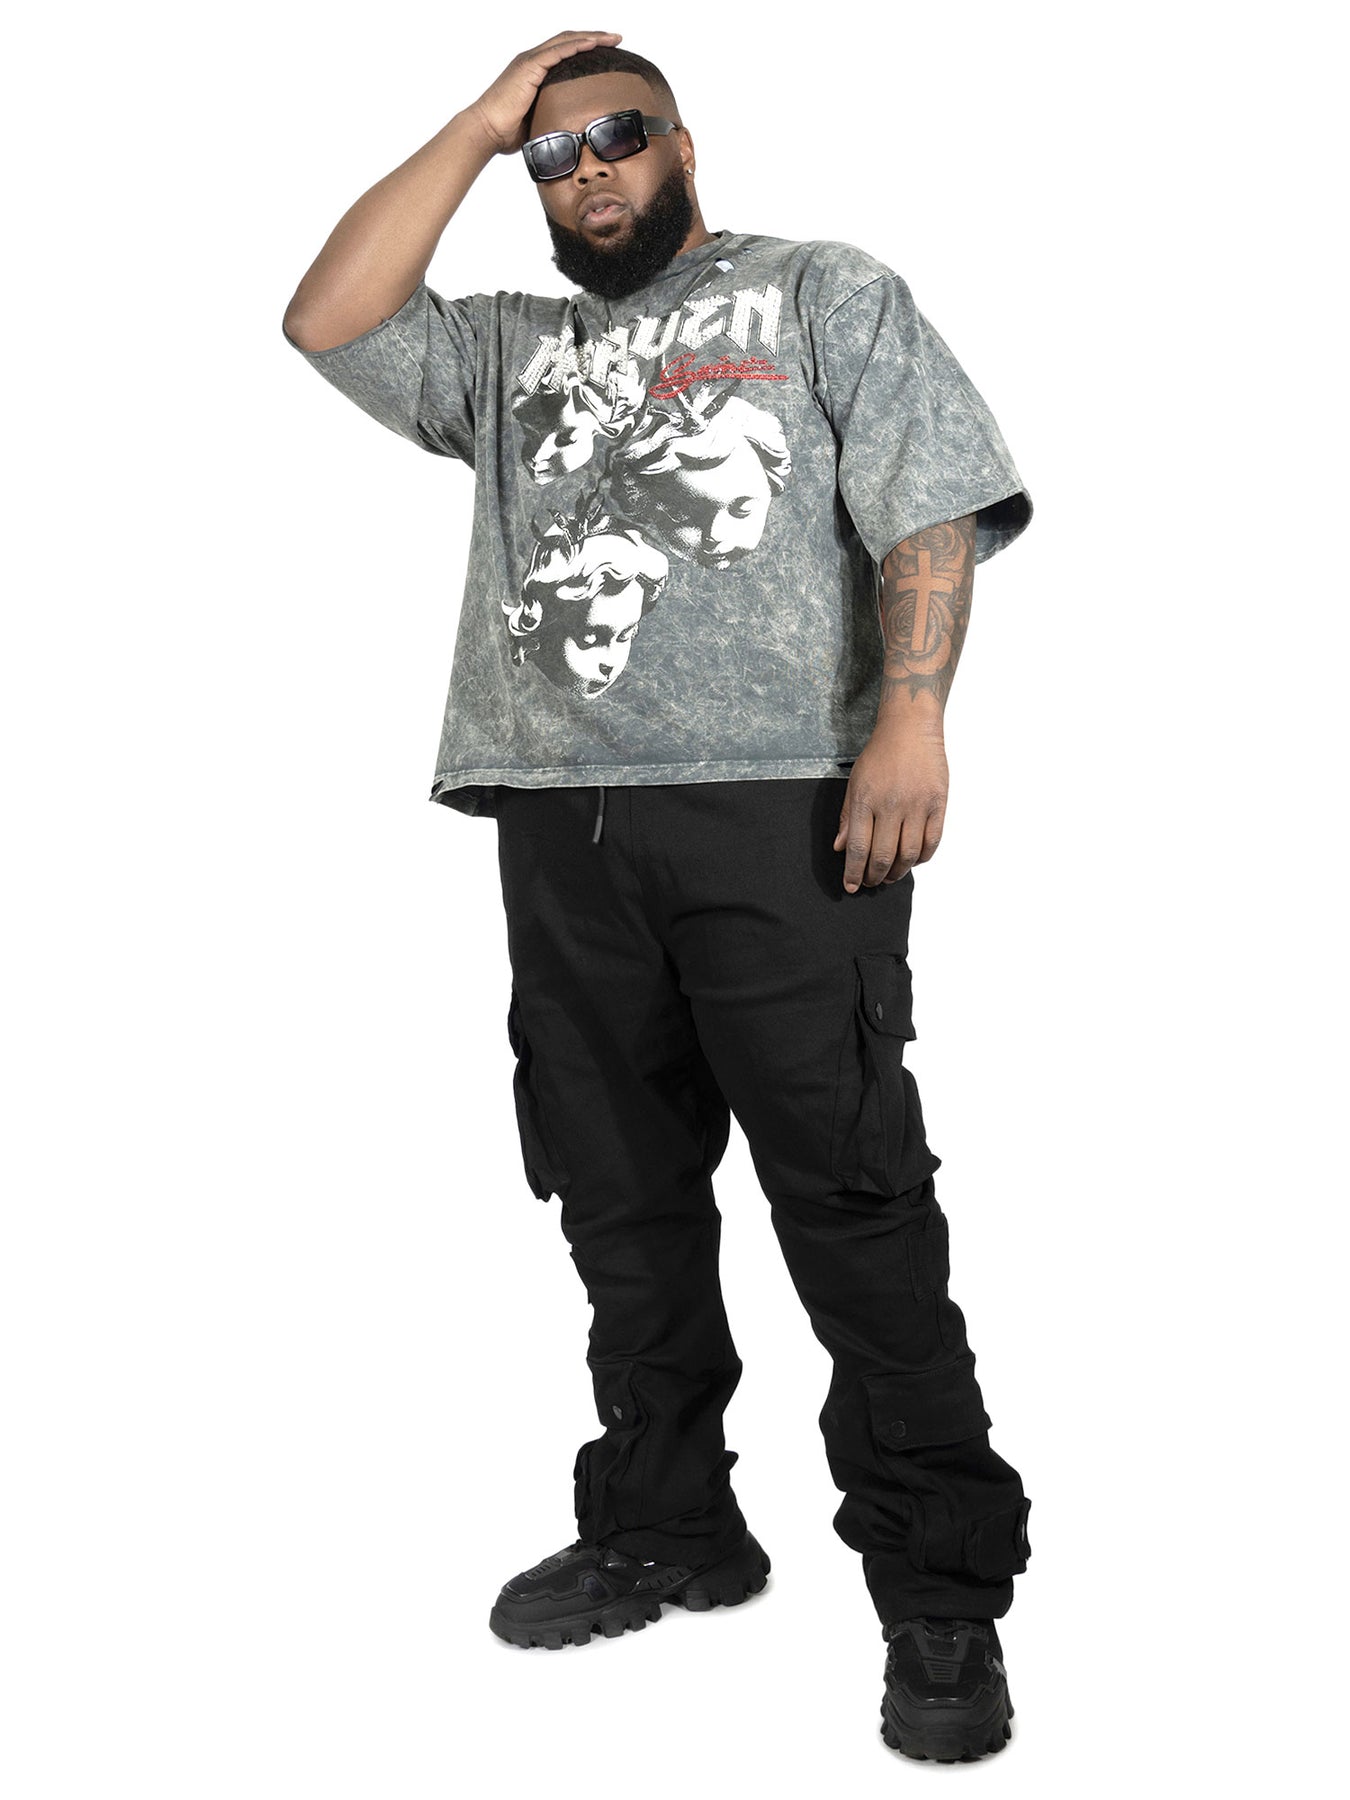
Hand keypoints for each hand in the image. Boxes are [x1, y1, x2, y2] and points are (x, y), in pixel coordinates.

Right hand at [463, 29, 623, 156]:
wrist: (487, 130)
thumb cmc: (507, 131)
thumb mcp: (537, 120)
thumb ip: (552, 115)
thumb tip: (571, 130)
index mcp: (534, 71)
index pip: (565, 52)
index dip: (586, 48)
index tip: (607, 51)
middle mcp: (532, 60)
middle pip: (569, 41)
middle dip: (594, 38)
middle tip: (616, 39)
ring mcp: (530, 62)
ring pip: (566, 41)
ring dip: (591, 38)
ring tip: (612, 38)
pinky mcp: (528, 67)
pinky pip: (556, 51)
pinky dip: (576, 46)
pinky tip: (592, 44)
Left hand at [832, 724, 948, 892]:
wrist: (910, 728)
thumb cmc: (881, 754)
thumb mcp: (855, 782)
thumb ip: (847, 816)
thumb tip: (840, 847)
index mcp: (866, 800)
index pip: (858, 848)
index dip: (854, 872)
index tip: (851, 886)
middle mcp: (891, 805)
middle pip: (883, 856)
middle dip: (874, 876)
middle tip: (871, 882)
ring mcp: (917, 805)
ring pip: (908, 854)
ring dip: (898, 871)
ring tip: (891, 875)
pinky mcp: (938, 803)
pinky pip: (932, 841)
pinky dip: (922, 857)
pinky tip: (914, 859)